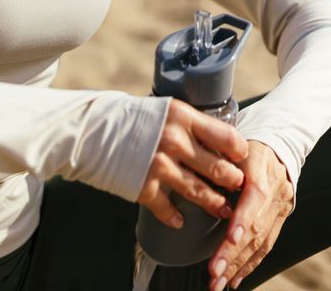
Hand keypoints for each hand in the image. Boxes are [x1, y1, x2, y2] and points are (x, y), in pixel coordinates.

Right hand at [138, 99, 247, 228]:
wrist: (88, 129)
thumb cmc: (125, 115)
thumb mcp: (161, 109)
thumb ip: (185, 124)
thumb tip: (210, 138)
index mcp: (181, 116)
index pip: (226, 137)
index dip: (238, 151)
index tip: (241, 158)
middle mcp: (174, 141)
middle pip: (218, 169)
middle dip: (232, 181)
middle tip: (237, 186)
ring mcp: (160, 166)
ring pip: (199, 193)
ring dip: (215, 204)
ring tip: (223, 209)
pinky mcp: (145, 187)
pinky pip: (168, 209)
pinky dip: (175, 218)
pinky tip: (180, 221)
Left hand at [208, 140, 293, 290]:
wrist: (275, 147)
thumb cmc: (244, 146)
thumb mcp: (231, 144)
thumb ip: (217, 161)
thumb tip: (192, 177)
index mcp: (262, 168)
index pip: (255, 196)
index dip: (243, 220)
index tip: (229, 239)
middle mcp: (275, 191)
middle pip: (256, 226)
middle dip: (234, 252)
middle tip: (215, 271)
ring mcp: (280, 208)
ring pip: (261, 242)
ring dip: (240, 265)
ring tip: (220, 281)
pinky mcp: (280, 220)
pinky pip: (266, 246)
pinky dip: (250, 264)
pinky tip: (236, 278)